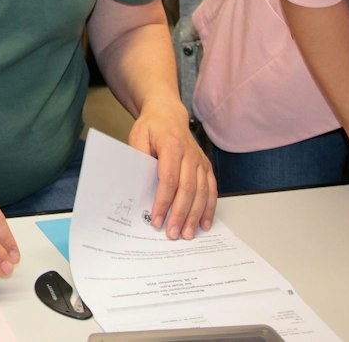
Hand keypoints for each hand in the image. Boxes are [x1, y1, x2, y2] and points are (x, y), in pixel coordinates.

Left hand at [127, 100, 216, 237]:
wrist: (168, 114)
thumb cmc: (151, 128)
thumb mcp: (137, 136)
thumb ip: (138, 158)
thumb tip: (138, 184)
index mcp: (171, 146)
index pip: (169, 179)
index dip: (163, 201)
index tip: (156, 219)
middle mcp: (190, 154)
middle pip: (187, 189)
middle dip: (180, 214)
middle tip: (172, 233)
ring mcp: (200, 161)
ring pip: (201, 192)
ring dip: (195, 215)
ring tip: (187, 234)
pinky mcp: (206, 167)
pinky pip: (211, 189)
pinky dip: (209, 208)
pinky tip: (204, 224)